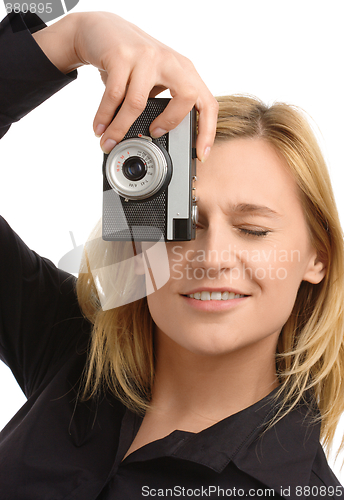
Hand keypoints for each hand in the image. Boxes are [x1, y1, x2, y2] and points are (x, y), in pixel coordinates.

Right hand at [33, 11, 217, 159]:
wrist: (101, 29)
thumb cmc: (131, 60)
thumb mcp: (156, 78)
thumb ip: (163, 102)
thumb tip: (159, 140)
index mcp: (183, 70)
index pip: (207, 102)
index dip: (207, 131)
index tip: (201, 154)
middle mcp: (169, 61)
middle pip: (187, 97)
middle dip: (171, 122)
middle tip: (153, 135)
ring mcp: (146, 56)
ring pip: (138, 103)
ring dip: (120, 128)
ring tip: (108, 142)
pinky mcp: (121, 55)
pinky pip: (114, 95)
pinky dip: (105, 116)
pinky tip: (99, 128)